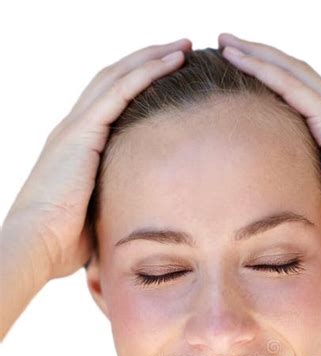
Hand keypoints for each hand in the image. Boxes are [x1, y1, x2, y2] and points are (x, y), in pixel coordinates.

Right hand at [3, 38, 191, 279]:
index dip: (135, 85)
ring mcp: (75, 128)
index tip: (167, 77)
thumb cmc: (63, 244)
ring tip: (184, 46)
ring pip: (118, 77)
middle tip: (181, 49)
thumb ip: (114, 205)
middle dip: (146, 61)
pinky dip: (147, 71)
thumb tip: (141, 218)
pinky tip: (173, 60)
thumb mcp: (95, 216)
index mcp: (74, 148)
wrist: (36, 245)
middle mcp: (72, 130)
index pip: (107, 103)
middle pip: (113, 80)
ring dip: (152, 57)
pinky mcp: (82, 133)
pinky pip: (120, 91)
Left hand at [218, 33, 320, 258]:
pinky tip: (237, 56)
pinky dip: (262, 67)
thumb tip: (297, 221)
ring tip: (225, 41)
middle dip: (262, 56)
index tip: (246, 71)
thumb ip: (314, 199)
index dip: (275, 79)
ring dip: (255, 53)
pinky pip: (290, 84)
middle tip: (228, 44)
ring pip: (290, 70)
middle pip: (295, 73)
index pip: (303, 95)